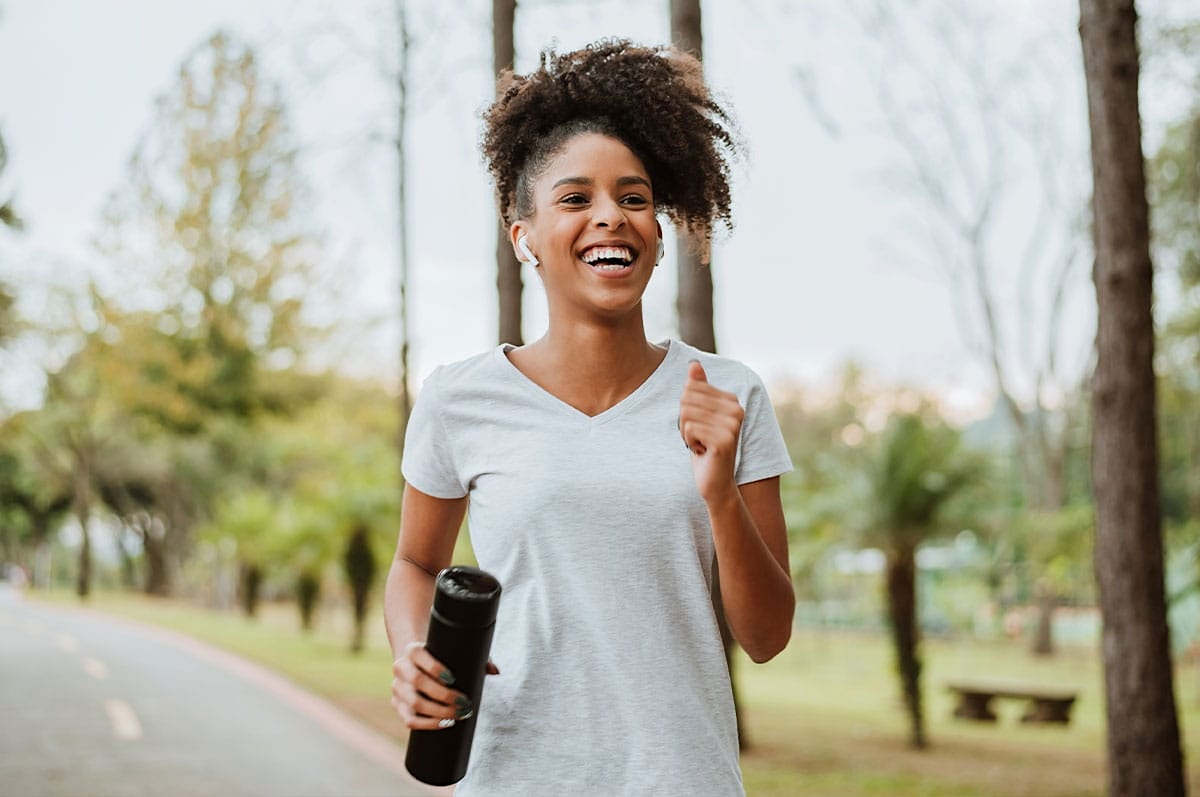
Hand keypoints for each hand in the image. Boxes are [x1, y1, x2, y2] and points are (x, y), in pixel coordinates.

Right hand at [391, 641, 497, 729]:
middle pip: (418, 682)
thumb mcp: (454, 651)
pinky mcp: (398, 705)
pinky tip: (446, 723)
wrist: (415, 661)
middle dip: (443, 695)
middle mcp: (401, 667)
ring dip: (438, 712)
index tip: (453, 678)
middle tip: (464, 703)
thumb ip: (476, 658)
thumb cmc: (441, 655)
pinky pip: (410, 720)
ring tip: (459, 714)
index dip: (435, 668)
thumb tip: (495, 671)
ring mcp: (397, 687)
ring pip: (414, 703)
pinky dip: (428, 724)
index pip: (419, 656)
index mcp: (412, 650)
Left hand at [679, 360, 742, 502]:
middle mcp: (736, 410)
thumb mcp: (700, 415)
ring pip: (686, 414)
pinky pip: (689, 429)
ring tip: (701, 444)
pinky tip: (702, 452)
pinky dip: (689, 443)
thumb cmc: (705, 447)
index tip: (700, 426)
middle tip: (699, 437)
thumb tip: (693, 363)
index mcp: (732, 400)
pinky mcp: (723, 440)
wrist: (715, 483)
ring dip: (686, 433)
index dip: (686, 409)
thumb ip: (698, 388)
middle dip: (685, 421)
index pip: (690, 388)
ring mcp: (732, 425)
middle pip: (686, 399)